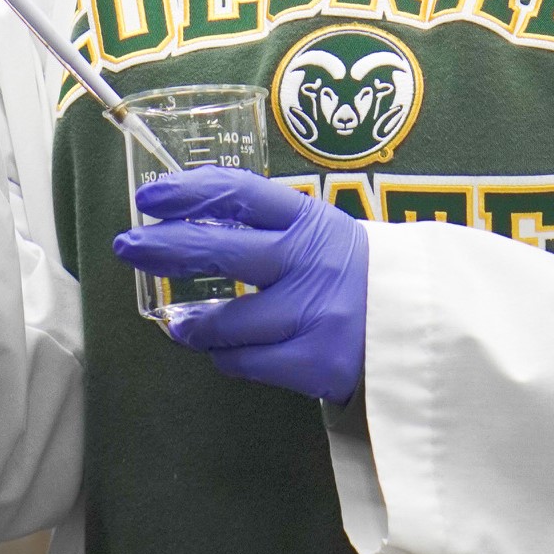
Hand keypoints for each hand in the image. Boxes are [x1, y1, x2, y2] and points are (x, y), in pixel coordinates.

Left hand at [113, 166, 367, 404]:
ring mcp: (313, 313)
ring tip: (181, 325)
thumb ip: (270, 229)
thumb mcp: (323, 235)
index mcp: (311, 220)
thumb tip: (191, 225)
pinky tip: (225, 351)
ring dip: (194, 325)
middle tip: (129, 246)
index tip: (151, 196)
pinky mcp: (316, 362)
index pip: (241, 193)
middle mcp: (310, 261)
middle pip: (222, 251)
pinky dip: (227, 356)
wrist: (424, 328)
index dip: (190, 191)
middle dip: (166, 247)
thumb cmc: (357, 276)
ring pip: (227, 322)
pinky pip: (246, 361)